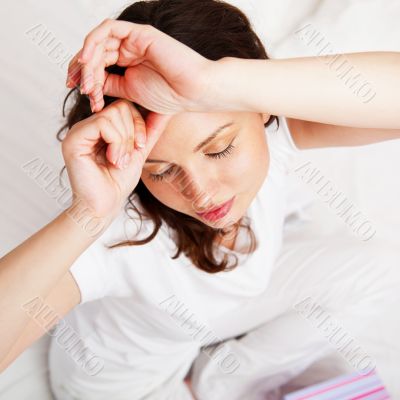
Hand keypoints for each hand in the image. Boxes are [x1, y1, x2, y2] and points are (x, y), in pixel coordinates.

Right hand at [62, 99, 167, 219]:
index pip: (124, 106)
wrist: (104, 206)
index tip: (140, 147)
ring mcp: (78, 131)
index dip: (139, 123)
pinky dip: (116, 143)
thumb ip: (149, 131)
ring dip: (125, 141)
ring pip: (113, 114)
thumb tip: (165, 111)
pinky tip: (112, 160)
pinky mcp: (74, 139)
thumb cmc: (118, 183)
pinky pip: (103, 124)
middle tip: (127, 157)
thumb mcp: (139, 152)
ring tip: (119, 162)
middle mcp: (87, 126)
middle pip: (120, 107)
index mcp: (100, 128)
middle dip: (133, 133)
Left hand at [66, 19, 214, 115]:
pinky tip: (87, 61)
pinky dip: (93, 43)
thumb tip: (91, 87)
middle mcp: (129, 49)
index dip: (84, 76)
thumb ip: (111, 87)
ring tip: (86, 83)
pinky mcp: (138, 32)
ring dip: (87, 62)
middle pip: (94, 53)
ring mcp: (133, 40)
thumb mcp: (130, 94)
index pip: (98, 64)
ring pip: (98, 43)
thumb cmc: (170, 96)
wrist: (192, 91)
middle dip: (81, 70)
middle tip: (77, 87)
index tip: (77, 91)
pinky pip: (108, 31)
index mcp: (129, 63)